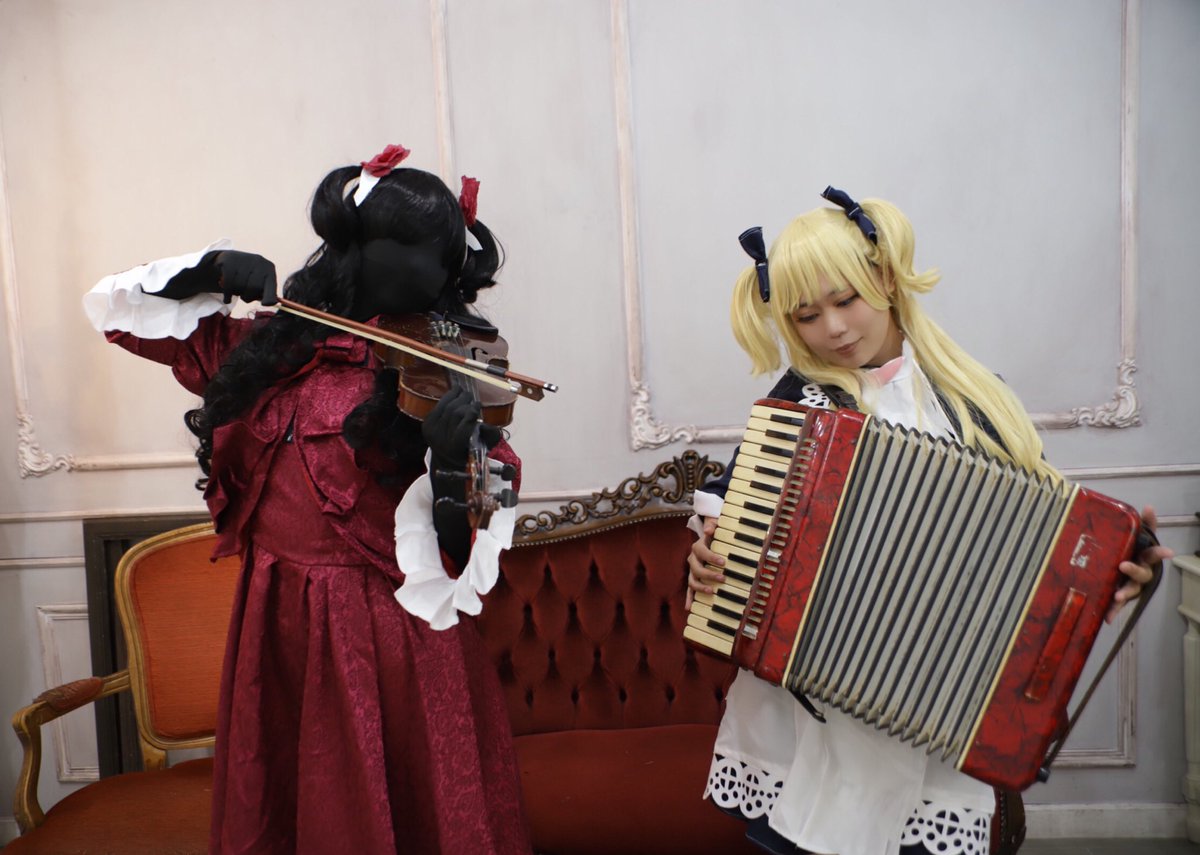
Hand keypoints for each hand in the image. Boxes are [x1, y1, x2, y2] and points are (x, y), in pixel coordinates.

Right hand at [211, 251, 276, 305]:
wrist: (228, 259)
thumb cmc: (247, 276)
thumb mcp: (258, 282)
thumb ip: (264, 294)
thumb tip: (269, 302)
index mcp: (269, 269)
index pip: (271, 286)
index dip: (269, 297)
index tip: (264, 303)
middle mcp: (259, 262)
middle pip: (254, 287)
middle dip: (248, 296)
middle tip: (244, 295)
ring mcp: (244, 259)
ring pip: (240, 285)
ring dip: (236, 293)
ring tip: (235, 289)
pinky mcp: (229, 260)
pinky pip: (228, 283)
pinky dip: (227, 294)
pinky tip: (227, 297)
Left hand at [422, 386, 481, 471]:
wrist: (446, 457)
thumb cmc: (469, 450)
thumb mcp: (483, 446)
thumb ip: (489, 435)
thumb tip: (486, 423)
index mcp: (456, 449)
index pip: (464, 428)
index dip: (471, 414)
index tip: (478, 404)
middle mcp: (441, 441)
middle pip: (455, 414)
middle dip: (464, 402)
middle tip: (471, 396)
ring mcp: (431, 432)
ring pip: (446, 407)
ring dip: (456, 397)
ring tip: (464, 392)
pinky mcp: (426, 424)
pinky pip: (438, 406)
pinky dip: (448, 397)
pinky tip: (455, 391)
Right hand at [686, 516, 724, 610]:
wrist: (707, 541)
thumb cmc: (713, 536)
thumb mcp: (714, 528)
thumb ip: (712, 526)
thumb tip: (710, 528)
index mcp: (697, 547)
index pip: (702, 551)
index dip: (711, 556)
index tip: (723, 562)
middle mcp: (692, 559)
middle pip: (696, 568)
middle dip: (709, 574)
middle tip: (723, 578)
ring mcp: (692, 570)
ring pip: (692, 580)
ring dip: (701, 587)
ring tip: (712, 591)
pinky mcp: (693, 578)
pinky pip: (690, 589)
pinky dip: (689, 598)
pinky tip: (689, 607)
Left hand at [1107, 505, 1172, 623]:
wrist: (1125, 568)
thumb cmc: (1134, 551)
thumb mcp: (1139, 536)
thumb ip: (1146, 523)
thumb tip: (1149, 506)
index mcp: (1145, 558)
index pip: (1154, 553)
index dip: (1160, 552)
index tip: (1168, 552)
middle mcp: (1141, 573)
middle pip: (1142, 574)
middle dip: (1134, 571)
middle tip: (1124, 566)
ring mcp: (1132, 585)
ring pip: (1131, 590)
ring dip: (1124, 593)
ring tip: (1117, 596)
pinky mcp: (1121, 594)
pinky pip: (1117, 604)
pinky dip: (1113, 611)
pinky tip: (1107, 618)